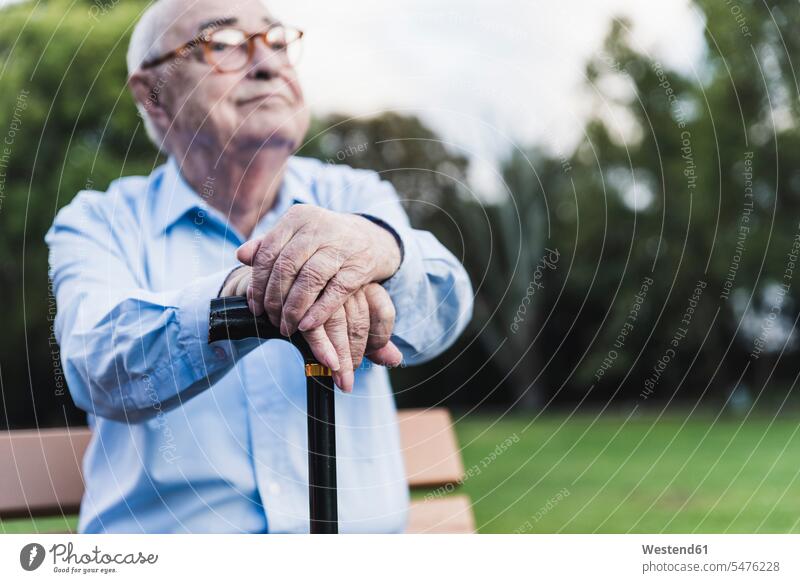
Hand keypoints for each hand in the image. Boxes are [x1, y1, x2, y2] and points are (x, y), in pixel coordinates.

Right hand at [220, 269, 401, 390]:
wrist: (280, 281)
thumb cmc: (323, 308)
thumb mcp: (353, 323)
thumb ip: (375, 341)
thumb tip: (396, 360)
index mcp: (365, 284)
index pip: (384, 312)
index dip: (379, 340)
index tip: (366, 359)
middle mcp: (347, 282)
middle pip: (360, 323)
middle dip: (353, 357)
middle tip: (347, 380)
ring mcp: (326, 286)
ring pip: (338, 325)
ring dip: (338, 356)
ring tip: (336, 374)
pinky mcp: (301, 295)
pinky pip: (315, 326)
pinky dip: (319, 346)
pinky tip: (325, 361)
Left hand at [236, 205, 400, 335]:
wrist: (373, 238)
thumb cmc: (326, 242)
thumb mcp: (297, 236)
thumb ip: (269, 245)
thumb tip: (240, 255)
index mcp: (298, 218)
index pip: (268, 252)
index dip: (258, 283)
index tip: (254, 306)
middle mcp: (319, 228)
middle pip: (287, 267)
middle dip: (274, 299)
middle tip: (270, 320)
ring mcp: (342, 246)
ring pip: (310, 280)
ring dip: (294, 308)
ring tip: (287, 327)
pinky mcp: (360, 265)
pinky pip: (336, 291)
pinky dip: (319, 311)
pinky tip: (307, 326)